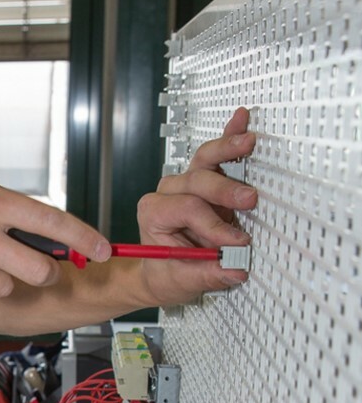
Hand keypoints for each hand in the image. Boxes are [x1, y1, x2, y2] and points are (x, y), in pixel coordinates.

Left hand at [136, 107, 257, 303]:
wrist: (162, 272)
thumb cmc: (167, 273)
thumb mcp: (181, 282)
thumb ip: (206, 273)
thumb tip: (233, 268)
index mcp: (154, 213)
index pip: (187, 208)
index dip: (212, 225)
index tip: (235, 243)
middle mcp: (168, 193)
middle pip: (196, 180)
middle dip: (225, 190)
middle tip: (249, 200)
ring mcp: (187, 183)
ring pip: (205, 160)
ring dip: (228, 149)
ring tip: (249, 142)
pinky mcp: (206, 181)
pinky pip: (216, 155)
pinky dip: (229, 137)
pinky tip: (241, 121)